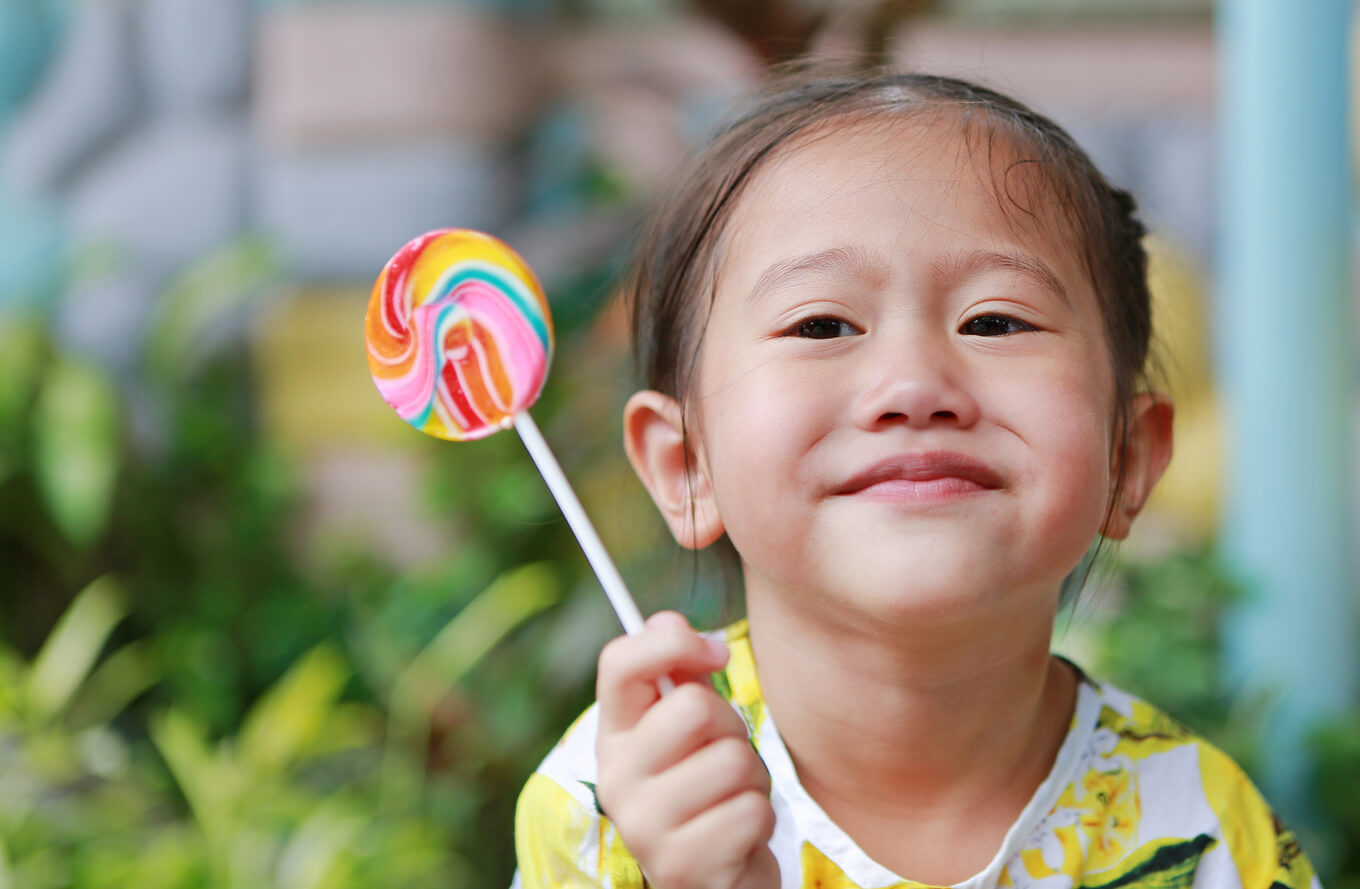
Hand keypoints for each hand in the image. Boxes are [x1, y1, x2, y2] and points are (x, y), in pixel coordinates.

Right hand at [595, 612, 778, 888]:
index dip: (670, 641)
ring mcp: (643, 827)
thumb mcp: (691, 729)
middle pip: (695, 708)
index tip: (712, 651)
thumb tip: (667, 620)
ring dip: (752, 779)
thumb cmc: (707, 791)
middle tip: (724, 754)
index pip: (619, 662)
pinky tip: (737, 836)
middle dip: (731, 728)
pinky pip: (751, 811)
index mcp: (614, 735)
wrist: (716, 881)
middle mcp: (616, 779)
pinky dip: (760, 820)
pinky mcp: (680, 867)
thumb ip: (680, 673)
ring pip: (733, 761)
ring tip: (732, 799)